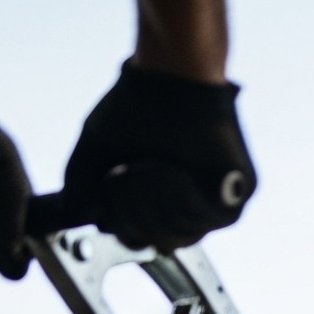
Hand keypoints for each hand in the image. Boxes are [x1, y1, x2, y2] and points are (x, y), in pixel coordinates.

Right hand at [58, 61, 255, 251]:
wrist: (172, 70)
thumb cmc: (136, 103)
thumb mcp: (98, 148)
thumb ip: (80, 182)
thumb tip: (74, 214)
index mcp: (159, 201)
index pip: (142, 238)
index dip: (122, 222)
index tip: (110, 188)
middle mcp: (189, 206)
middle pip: (162, 242)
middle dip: (136, 212)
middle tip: (128, 175)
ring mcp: (216, 200)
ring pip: (184, 234)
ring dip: (157, 201)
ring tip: (150, 166)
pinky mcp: (239, 190)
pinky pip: (208, 218)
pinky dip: (182, 198)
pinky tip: (171, 170)